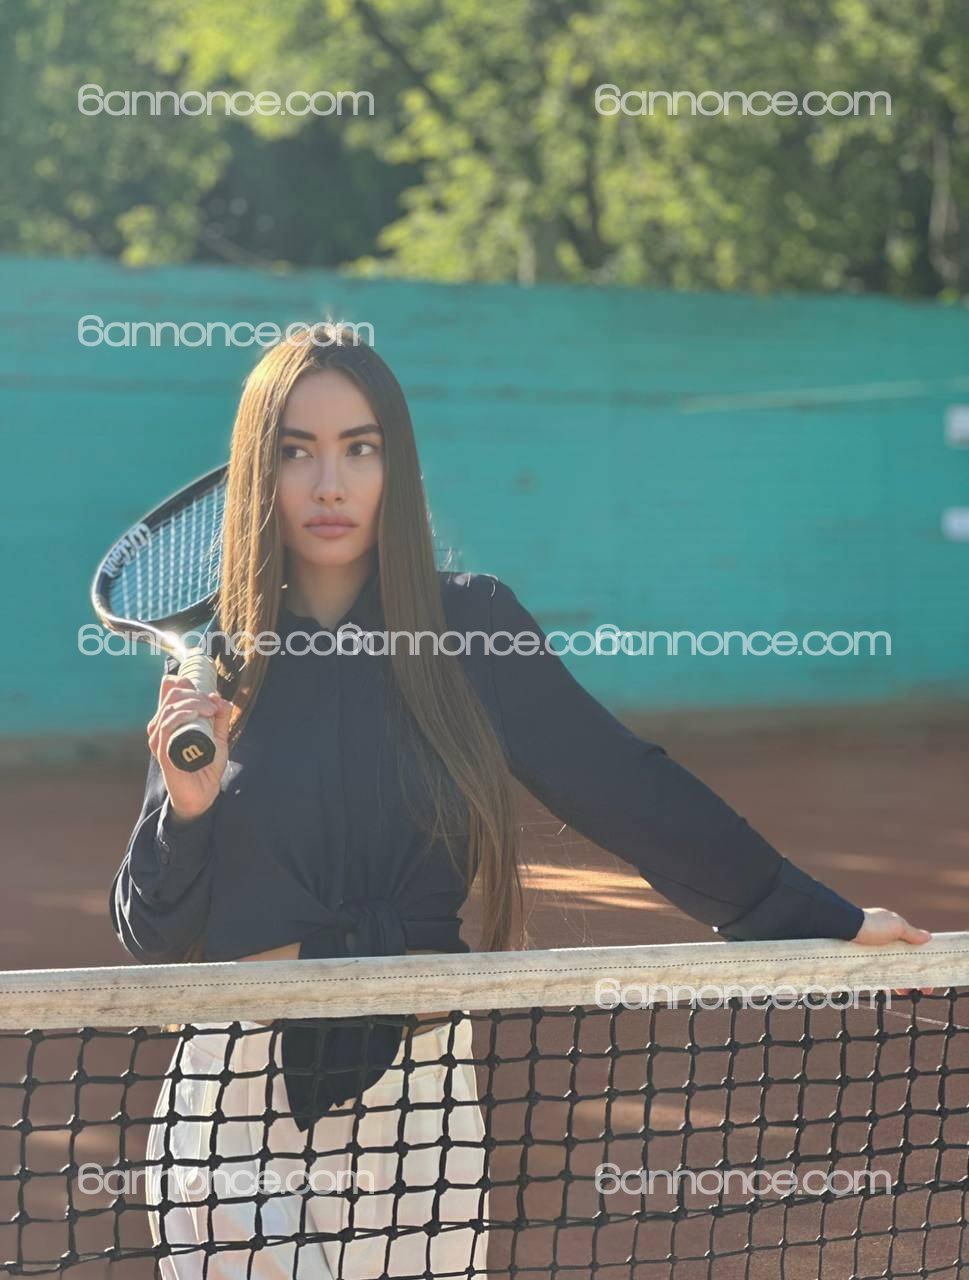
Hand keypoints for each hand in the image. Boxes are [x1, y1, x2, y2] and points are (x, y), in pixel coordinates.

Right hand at [147, 673, 231, 823]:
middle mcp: (160, 728)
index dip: (184, 683)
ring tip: (211, 710)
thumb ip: (220, 717)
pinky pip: (167, 726)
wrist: (202, 794)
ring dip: (193, 702)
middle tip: (214, 705)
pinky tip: (196, 713)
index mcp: (170, 722)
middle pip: (172, 696)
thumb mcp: (217, 737)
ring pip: (170, 708)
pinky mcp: (163, 751)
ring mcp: (160, 740)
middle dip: (195, 693)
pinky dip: (182, 714)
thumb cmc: (206, 765)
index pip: (170, 693)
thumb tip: (219, 696)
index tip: (205, 690)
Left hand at [852, 907, 933, 995]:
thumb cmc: (871, 924)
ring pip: (889, 971)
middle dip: (912, 977)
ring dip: (900, 982)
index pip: (910, 950)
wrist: (844, 928)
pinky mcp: (862, 961)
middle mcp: (882, 942)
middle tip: (922, 991)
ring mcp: (871, 952)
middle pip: (901, 963)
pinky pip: (876, 974)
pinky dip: (884, 982)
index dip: (920, 963)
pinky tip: (890, 990)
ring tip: (909, 993)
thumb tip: (928, 938)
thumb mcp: (896, 926)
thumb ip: (912, 933)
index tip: (929, 975)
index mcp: (891, 933)